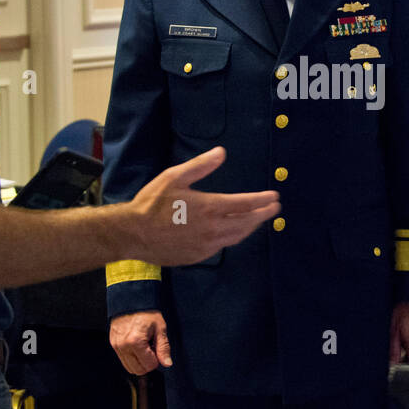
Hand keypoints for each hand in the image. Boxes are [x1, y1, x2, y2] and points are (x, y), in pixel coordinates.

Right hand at [109, 310, 170, 373]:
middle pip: (138, 370)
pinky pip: (123, 360)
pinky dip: (132, 357)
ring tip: (144, 347)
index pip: (149, 365)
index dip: (157, 360)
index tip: (157, 349)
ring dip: (139, 361)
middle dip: (147, 363)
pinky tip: (137, 345)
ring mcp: (116, 346)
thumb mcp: (160, 328)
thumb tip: (167, 363)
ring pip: (129, 367)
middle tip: (152, 349)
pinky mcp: (113, 344)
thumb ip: (163, 348)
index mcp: (135, 342)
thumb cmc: (146, 312)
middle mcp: (123, 346)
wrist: (130, 300)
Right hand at [125, 147, 279, 266]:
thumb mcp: (174, 177)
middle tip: (274, 208)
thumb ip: (200, 165)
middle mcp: (212, 229)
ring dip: (250, 227)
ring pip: (236, 237)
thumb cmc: (152, 203)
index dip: (262, 200)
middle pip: (246, 222)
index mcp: (209, 207)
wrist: (133, 234)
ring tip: (258, 219)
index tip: (275, 196)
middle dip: (263, 214)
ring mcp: (206, 245)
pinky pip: (222, 246)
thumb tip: (222, 152)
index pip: (245, 204)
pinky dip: (233, 237)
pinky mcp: (199, 256)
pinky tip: (234, 232)